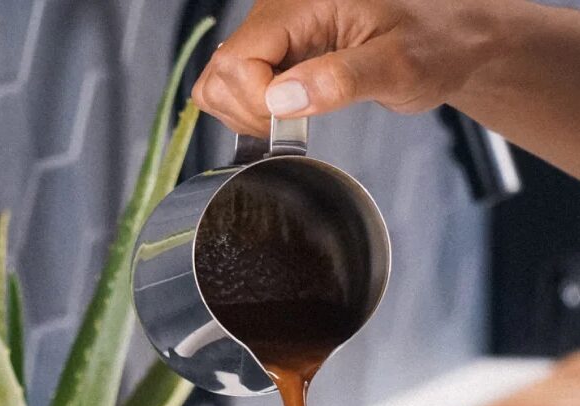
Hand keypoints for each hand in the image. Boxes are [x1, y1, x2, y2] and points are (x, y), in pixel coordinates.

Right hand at [193, 0, 508, 135]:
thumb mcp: (398, 66)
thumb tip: (281, 100)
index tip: (293, 121)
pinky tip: (289, 115)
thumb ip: (339, 80)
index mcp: (304, 2)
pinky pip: (238, 85)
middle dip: (247, 113)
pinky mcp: (279, 50)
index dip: (256, 103)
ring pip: (221, 81)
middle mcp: (280, 10)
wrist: (453, 35)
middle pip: (220, 72)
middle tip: (293, 126)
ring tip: (292, 120)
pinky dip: (253, 112)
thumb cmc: (437, 41)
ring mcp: (276, 31)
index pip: (237, 60)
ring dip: (246, 115)